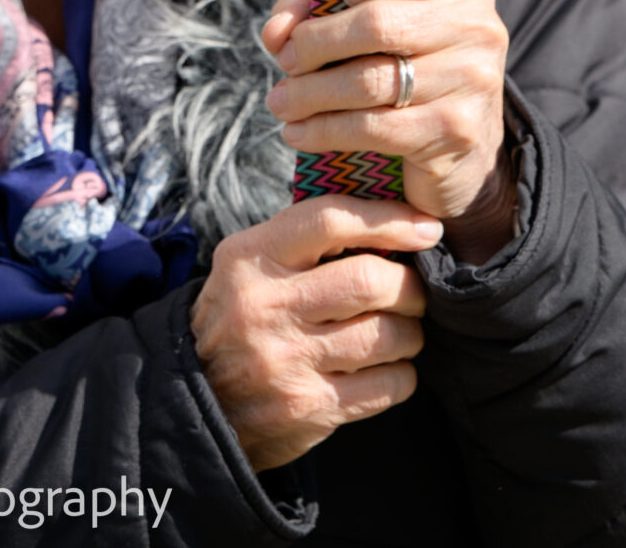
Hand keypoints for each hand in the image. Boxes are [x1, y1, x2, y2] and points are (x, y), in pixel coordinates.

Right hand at [190, 196, 438, 470]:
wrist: (200, 405)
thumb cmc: (240, 319)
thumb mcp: (247, 266)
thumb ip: (301, 241)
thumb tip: (382, 217)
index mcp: (251, 258)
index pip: (329, 220)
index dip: (388, 217)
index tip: (425, 226)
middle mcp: (267, 307)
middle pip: (369, 280)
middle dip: (410, 284)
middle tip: (415, 290)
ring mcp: (288, 361)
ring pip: (385, 334)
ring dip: (411, 331)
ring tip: (406, 330)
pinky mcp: (310, 408)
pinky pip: (386, 385)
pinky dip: (403, 374)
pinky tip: (393, 367)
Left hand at [264, 0, 515, 258]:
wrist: (466, 144)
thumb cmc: (408, 61)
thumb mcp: (375, 19)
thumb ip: (319, 8)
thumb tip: (277, 31)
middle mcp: (477, 25)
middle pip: (379, 22)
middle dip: (317, 43)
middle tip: (286, 60)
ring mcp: (472, 80)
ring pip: (370, 81)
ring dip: (310, 94)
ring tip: (280, 101)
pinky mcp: (457, 132)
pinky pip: (374, 128)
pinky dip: (324, 130)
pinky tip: (298, 132)